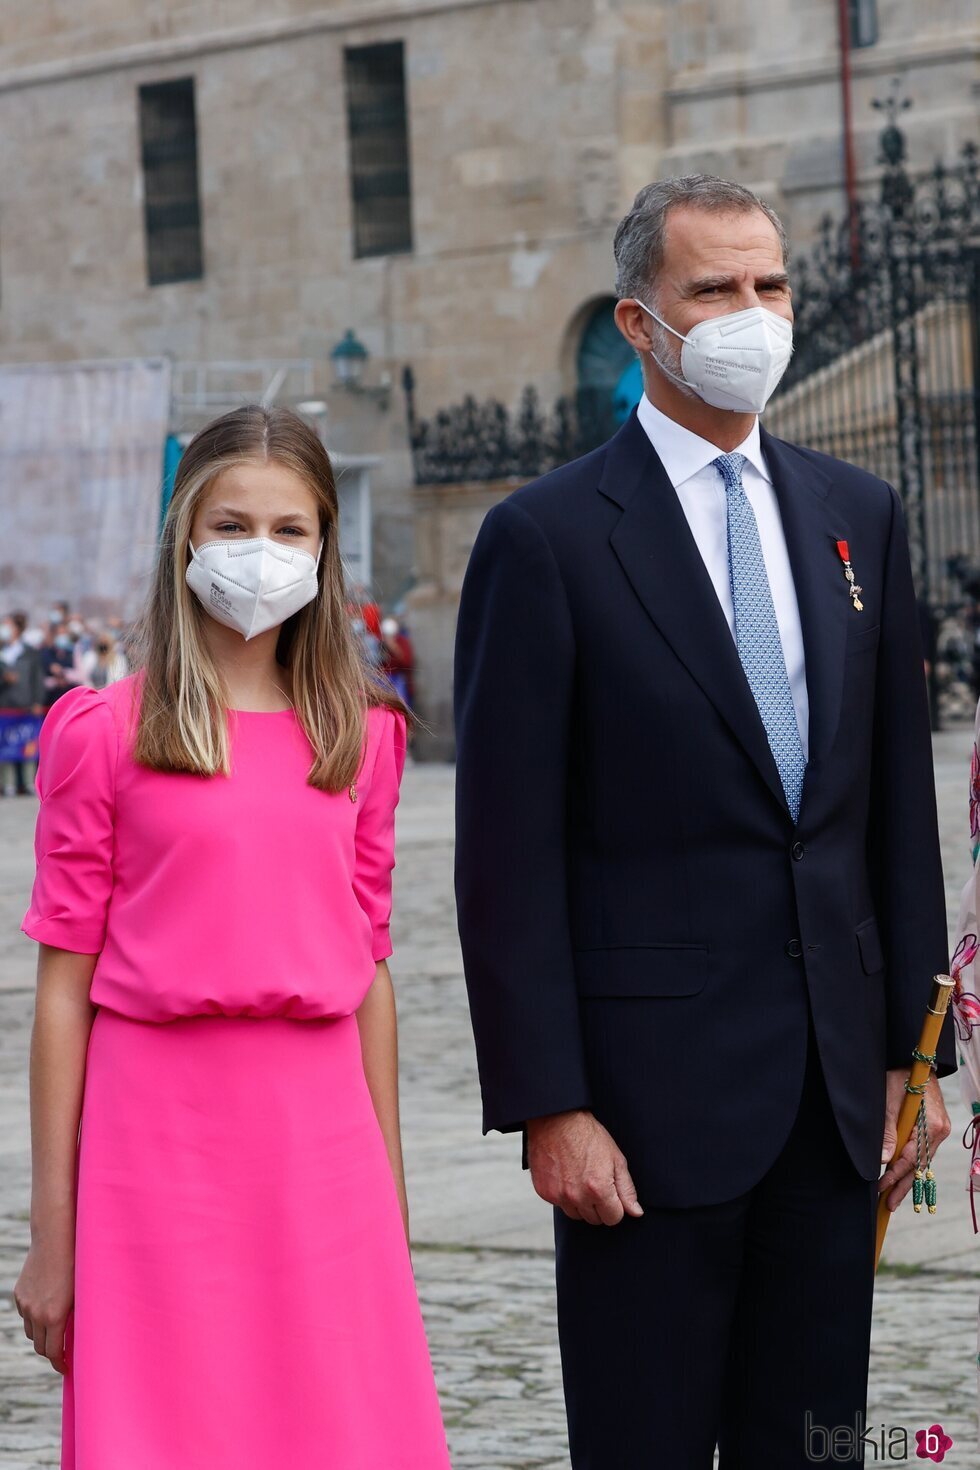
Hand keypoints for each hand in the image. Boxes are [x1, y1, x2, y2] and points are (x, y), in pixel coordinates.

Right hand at [12, 1238, 74, 1374]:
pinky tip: (46, 1310)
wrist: (56, 1238)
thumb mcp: (82, 1292)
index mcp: (54, 1316)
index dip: (59, 1363)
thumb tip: (78, 1336)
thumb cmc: (78, 1263)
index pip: (52, 1352)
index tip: (67, 1369)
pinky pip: (25, 1315)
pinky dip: (34, 1319)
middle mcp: (36, 1313)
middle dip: (50, 1353)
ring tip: (55, 1332)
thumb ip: (76, 1316)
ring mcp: (25, 1304)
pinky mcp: (19, 1294)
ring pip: (30, 1332)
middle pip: (39, 1346)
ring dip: (41, 1336)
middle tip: (62, 1353)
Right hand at [526, 1108, 643, 1224]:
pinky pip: (559, 1205)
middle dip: (598, 1205)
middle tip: (595, 1182)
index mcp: (599, 1189)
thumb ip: (627, 1189)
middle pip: (595, 1219)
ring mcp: (559, 1196)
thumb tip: (635, 1212)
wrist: (557, 1120)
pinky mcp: (544, 1192)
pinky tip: (566, 1176)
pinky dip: (564, 1195)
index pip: (613, 1218)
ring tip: (580, 1178)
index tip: (611, 1193)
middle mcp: (577, 1197)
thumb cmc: (588, 1135)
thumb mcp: (616, 1159)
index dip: (615, 1206)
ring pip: (576, 1215)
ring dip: (580, 1203)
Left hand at [878, 1068, 950, 1211]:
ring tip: (895, 1198)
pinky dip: (912, 1165)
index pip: (910, 1159)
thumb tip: (884, 1161)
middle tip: (888, 1205)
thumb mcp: (888, 1102)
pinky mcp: (934, 1128)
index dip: (894, 1175)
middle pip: (919, 1165)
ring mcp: (939, 1130)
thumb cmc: (900, 1075)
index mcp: (931, 1126)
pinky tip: (905, 1177)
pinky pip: (923, 1152)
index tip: (879, 1188)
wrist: (914, 1060)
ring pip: (921, 1161)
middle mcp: (939, 1131)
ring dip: (907, 1179)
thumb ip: (888, 1132)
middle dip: (903, 1186)